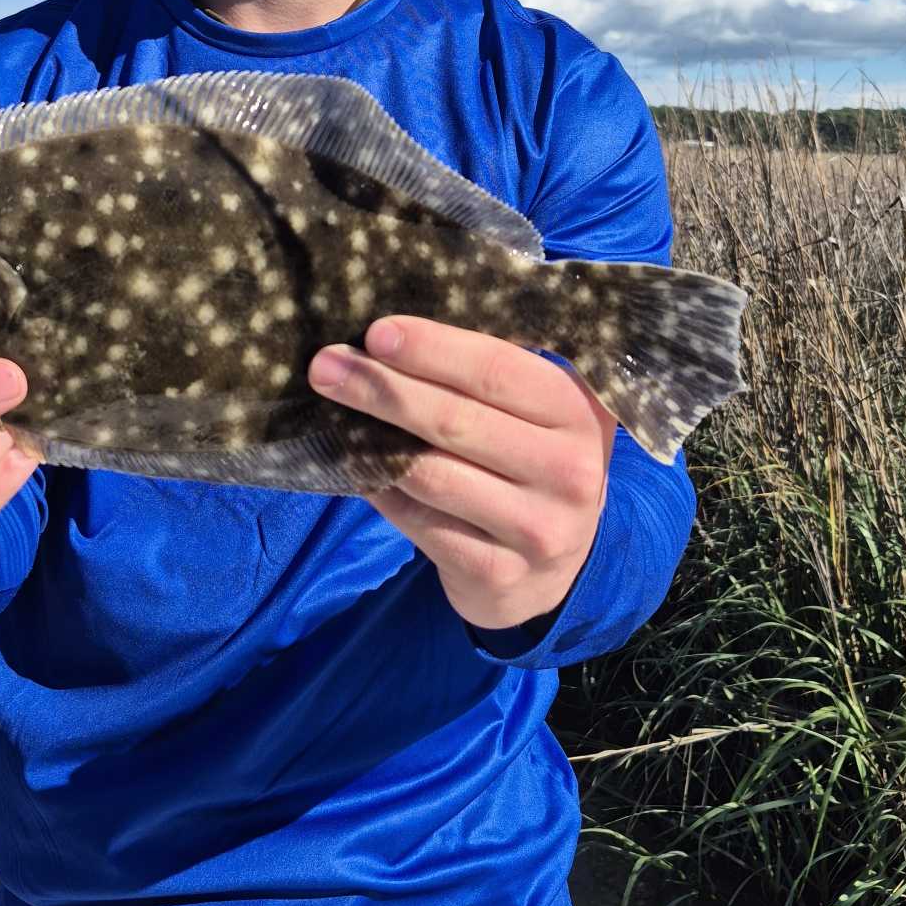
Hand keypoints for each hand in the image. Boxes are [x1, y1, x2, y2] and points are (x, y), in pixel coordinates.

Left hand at [308, 316, 617, 633]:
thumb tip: (390, 337)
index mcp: (579, 412)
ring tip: (330, 414)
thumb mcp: (536, 417)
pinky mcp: (498, 572)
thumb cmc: (529, 466)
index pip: (497, 369)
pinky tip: (355, 467)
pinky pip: (419, 521)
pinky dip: (380, 489)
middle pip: (456, 420)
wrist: (551, 570)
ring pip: (431, 473)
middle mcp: (569, 470)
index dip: (432, 348)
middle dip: (382, 388)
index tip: (376, 332)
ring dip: (369, 440)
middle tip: (326, 365)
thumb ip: (488, 377)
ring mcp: (537, 527)